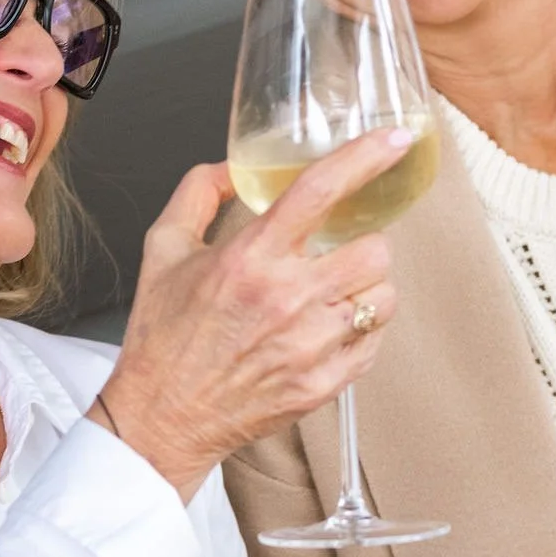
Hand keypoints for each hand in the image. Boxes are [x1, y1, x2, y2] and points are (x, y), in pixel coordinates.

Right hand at [98, 130, 409, 502]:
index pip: (321, 190)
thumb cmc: (162, 337)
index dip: (365, 157)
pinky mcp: (323, 384)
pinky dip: (360, 331)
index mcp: (249, 259)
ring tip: (335, 293)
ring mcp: (310, 346)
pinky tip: (329, 330)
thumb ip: (198, 195)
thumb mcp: (162, 250)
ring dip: (367, 289)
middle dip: (364, 244)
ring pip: (382, 298)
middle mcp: (287, 299)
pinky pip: (373, 344)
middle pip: (374, 250)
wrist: (162, 417)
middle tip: (340, 252)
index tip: (393, 139)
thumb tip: (231, 168)